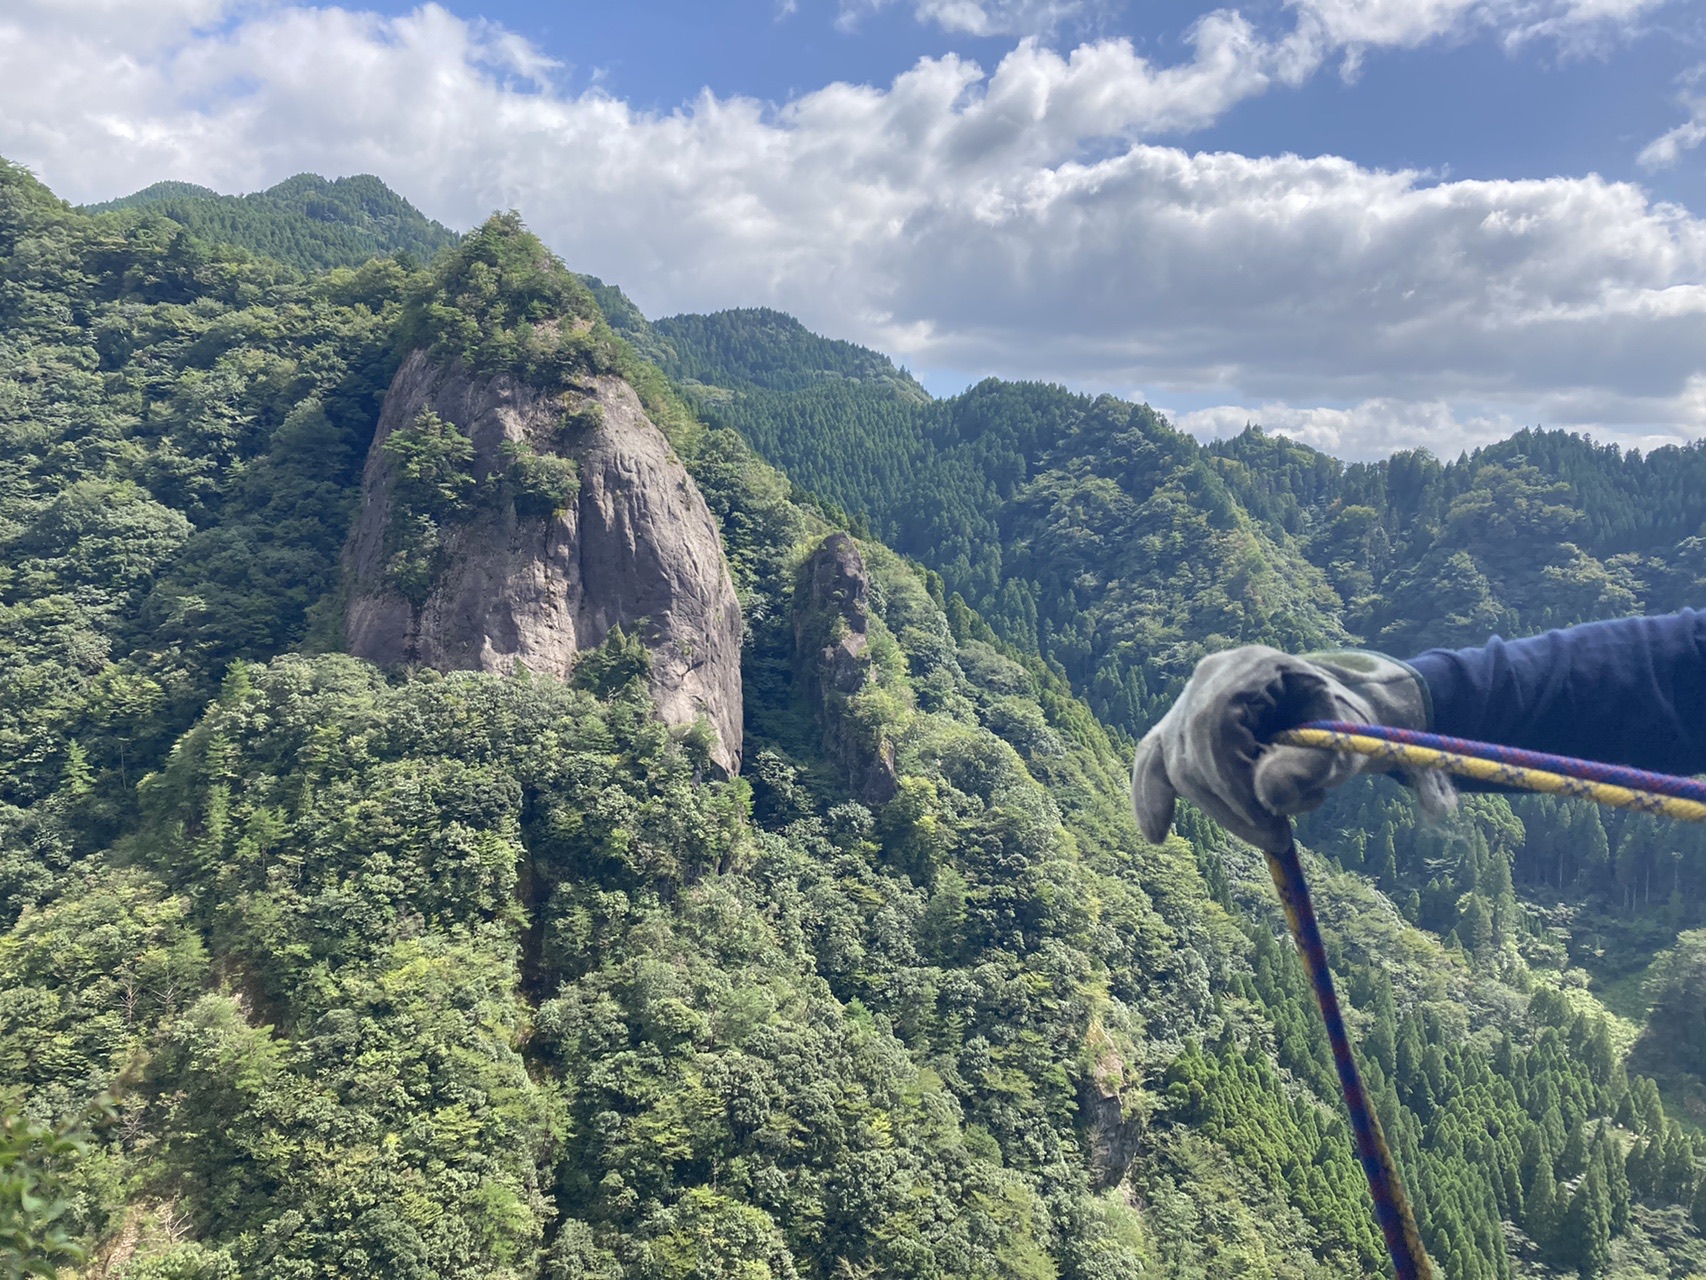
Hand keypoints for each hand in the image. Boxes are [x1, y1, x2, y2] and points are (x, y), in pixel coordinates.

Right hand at [1130, 646, 1430, 850]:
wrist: (1327, 714)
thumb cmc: (1335, 725)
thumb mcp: (1340, 740)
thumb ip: (1309, 764)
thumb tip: (1266, 795)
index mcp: (1251, 667)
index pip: (1215, 722)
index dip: (1232, 777)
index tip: (1269, 819)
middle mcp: (1208, 678)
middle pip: (1193, 750)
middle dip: (1230, 804)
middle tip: (1278, 837)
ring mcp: (1187, 702)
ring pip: (1178, 767)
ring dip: (1220, 810)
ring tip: (1271, 825)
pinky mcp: (1176, 730)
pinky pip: (1152, 762)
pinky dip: (1151, 797)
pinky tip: (1156, 833)